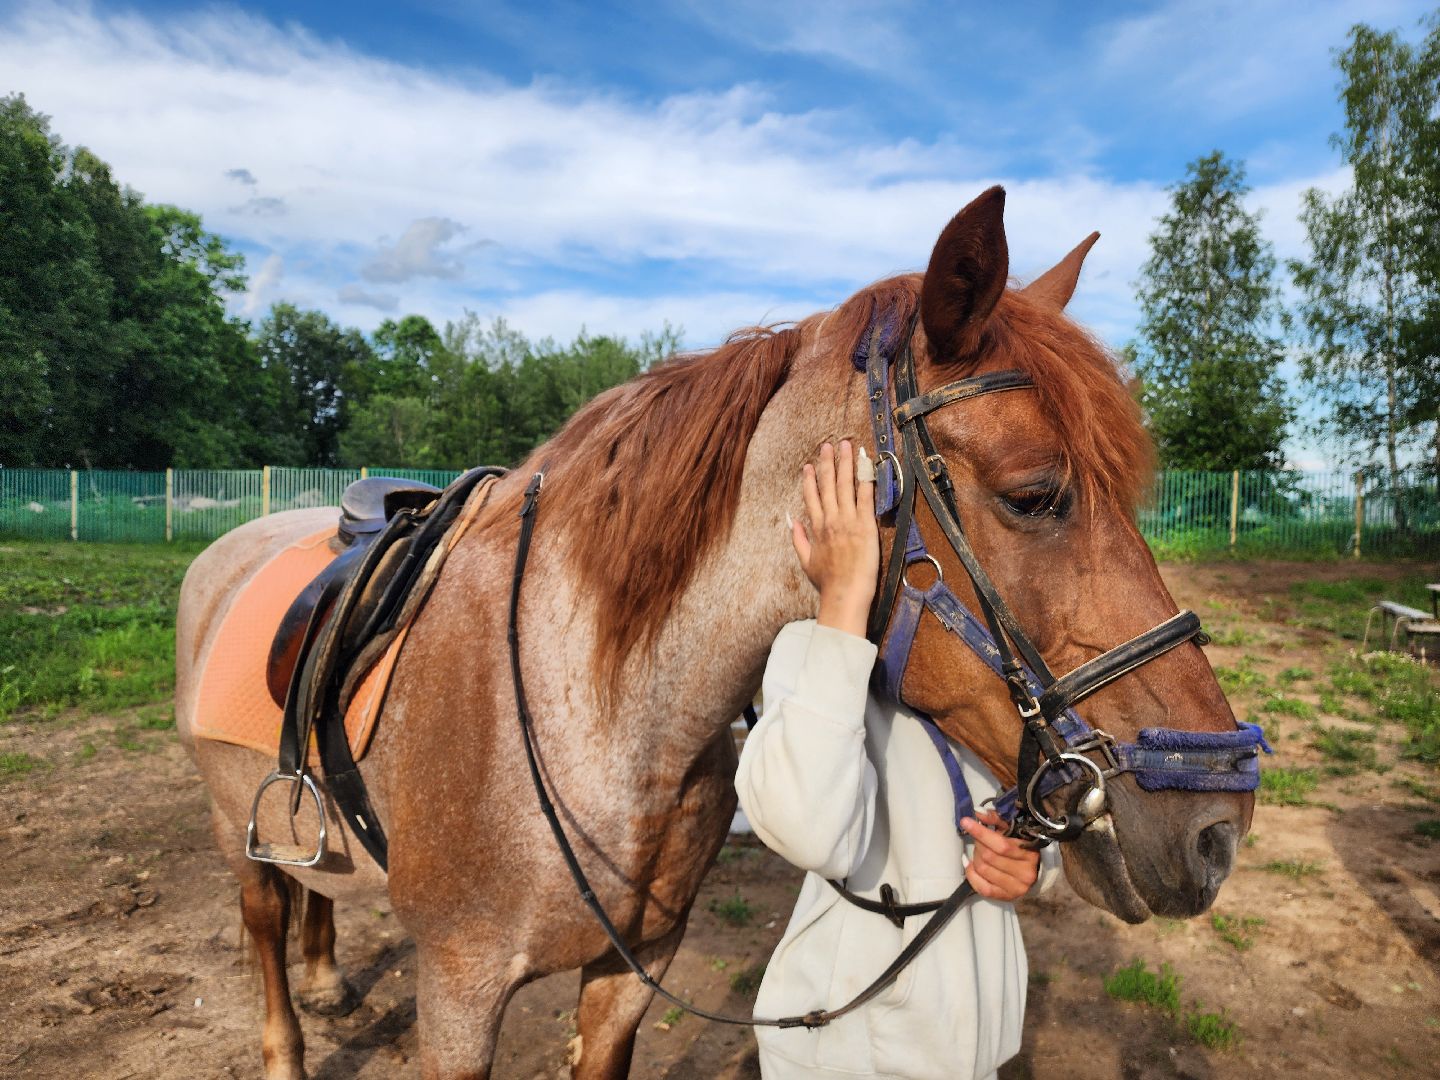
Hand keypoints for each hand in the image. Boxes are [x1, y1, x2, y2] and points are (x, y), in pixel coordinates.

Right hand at [792, 440, 878, 637]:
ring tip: (846, 446)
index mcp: (816, 528)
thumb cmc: (827, 583)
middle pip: (828, 485)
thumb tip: (792, 521)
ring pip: (845, 485)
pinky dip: (865, 479)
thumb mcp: (806, 562)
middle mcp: (831, 520)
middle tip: (828, 445)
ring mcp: (848, 521)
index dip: (809, 479)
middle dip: (828, 462)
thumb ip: (799, 539)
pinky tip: (866, 464)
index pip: (811, 497)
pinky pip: (865, 497)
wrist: (845, 594)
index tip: (808, 465)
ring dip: (846, 463)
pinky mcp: (866, 525)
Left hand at [960, 810, 1039, 900]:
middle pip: (989, 857)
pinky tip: (970, 865)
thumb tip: (978, 812)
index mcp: (1029, 853)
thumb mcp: (1012, 829)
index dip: (981, 833)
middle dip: (978, 844)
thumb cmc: (1020, 847)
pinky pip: (982, 887)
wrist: (1035, 871)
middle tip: (978, 839)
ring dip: (975, 858)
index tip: (966, 821)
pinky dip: (971, 874)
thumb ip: (995, 819)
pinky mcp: (1007, 897)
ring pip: (983, 870)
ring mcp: (1016, 888)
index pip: (1001, 844)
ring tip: (979, 852)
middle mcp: (1025, 873)